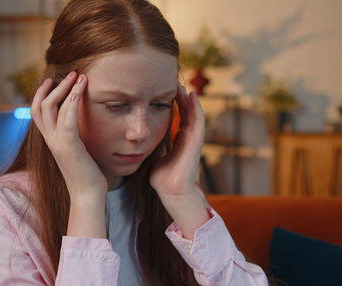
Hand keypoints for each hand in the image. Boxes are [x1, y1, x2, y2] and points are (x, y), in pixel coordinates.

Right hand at [30, 72, 107, 201]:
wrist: (87, 195)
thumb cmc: (87, 175)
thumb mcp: (78, 152)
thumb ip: (74, 138)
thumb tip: (80, 127)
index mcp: (51, 140)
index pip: (38, 112)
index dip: (42, 94)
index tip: (54, 80)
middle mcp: (50, 140)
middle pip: (40, 105)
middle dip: (54, 86)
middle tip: (71, 73)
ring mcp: (57, 143)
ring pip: (51, 108)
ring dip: (66, 89)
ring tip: (79, 76)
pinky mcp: (68, 146)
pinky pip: (66, 119)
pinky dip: (71, 102)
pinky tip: (79, 90)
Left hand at [150, 82, 204, 200]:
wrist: (171, 193)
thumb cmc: (163, 178)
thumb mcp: (155, 156)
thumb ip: (154, 145)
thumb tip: (144, 135)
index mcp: (178, 140)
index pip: (177, 116)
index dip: (172, 103)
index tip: (162, 89)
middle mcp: (187, 137)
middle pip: (186, 112)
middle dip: (180, 97)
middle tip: (172, 81)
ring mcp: (193, 139)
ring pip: (193, 113)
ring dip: (188, 98)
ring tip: (181, 84)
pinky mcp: (197, 142)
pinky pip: (198, 121)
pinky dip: (196, 107)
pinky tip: (192, 95)